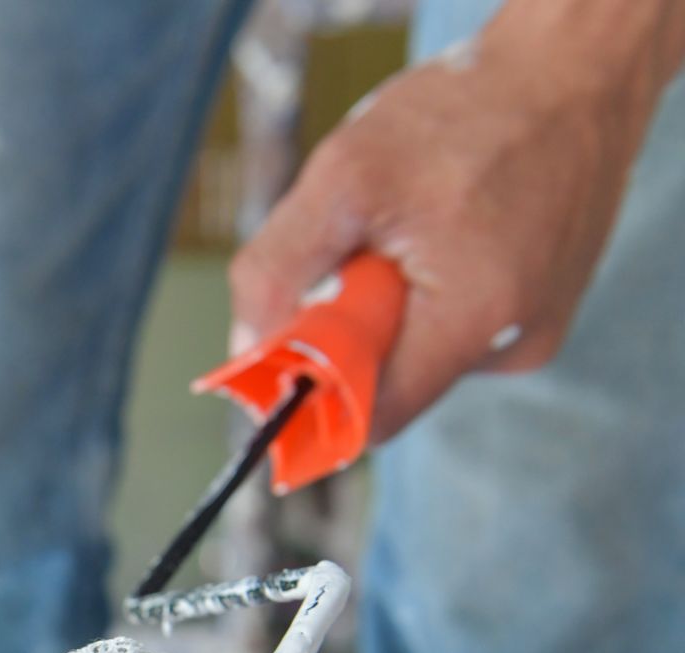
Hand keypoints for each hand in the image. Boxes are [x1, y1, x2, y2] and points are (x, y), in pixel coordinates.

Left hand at [230, 21, 659, 440]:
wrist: (573, 69)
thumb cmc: (461, 112)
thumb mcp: (343, 177)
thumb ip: (278, 269)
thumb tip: (246, 348)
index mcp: (473, 320)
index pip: (371, 416)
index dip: (314, 394)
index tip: (280, 350)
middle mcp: (515, 344)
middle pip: (391, 384)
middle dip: (353, 330)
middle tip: (357, 253)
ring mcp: (534, 329)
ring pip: (420, 354)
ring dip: (391, 305)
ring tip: (414, 228)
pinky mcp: (542, 309)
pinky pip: (456, 327)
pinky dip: (429, 291)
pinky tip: (446, 231)